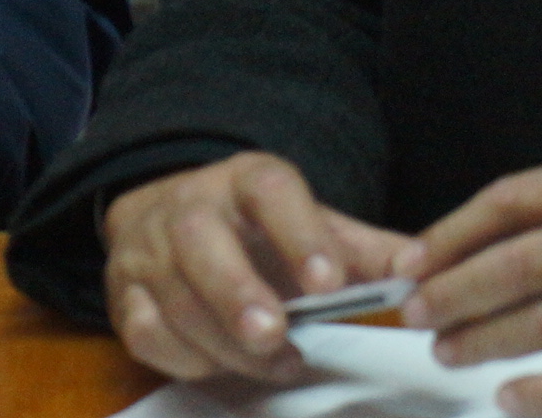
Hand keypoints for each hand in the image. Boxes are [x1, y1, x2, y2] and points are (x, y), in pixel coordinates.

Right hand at [103, 152, 415, 381]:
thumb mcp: (313, 223)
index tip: (331, 282)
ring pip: (176, 299)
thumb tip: (418, 271)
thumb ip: (364, 249)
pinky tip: (221, 363)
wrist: (170, 213)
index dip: (301, 234)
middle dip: (239, 294)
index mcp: (246, 179)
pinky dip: (183, 356)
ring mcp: (150, 250)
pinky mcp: (123, 294)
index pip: (272, 191)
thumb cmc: (256, 228)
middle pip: (203, 243)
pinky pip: (144, 332)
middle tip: (277, 334)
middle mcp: (191, 207)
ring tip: (277, 360)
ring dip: (225, 341)